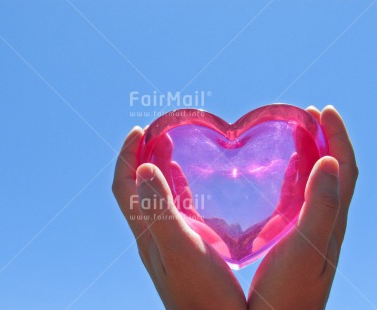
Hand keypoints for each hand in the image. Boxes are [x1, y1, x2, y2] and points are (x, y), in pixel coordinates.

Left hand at [112, 127, 246, 309]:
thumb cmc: (202, 293)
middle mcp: (152, 232)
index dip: (125, 156)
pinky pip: (175, 206)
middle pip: (137, 186)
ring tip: (167, 144)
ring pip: (155, 194)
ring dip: (157, 167)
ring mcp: (168, 238)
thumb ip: (160, 209)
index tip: (138, 130)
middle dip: (141, 155)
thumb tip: (140, 168)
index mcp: (146, 230)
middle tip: (155, 131)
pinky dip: (175, 186)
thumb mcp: (181, 247)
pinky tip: (183, 177)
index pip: (123, 185)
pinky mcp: (186, 243)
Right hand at [248, 106, 358, 309]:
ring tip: (298, 135)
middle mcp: (328, 221)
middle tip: (308, 116)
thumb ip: (320, 206)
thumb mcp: (307, 248)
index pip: (344, 167)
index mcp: (333, 219)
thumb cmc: (289, 292)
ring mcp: (313, 229)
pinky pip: (302, 197)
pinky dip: (297, 176)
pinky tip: (285, 173)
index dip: (337, 136)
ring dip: (313, 154)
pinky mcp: (297, 236)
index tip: (322, 110)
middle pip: (335, 170)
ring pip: (319, 182)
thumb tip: (328, 161)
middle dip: (326, 138)